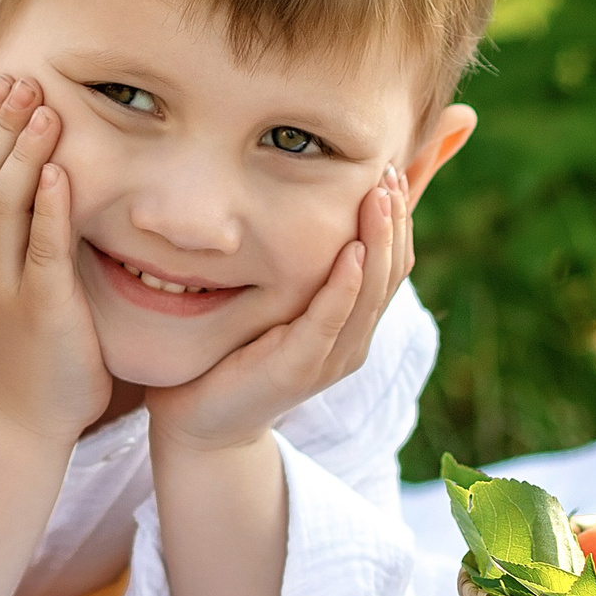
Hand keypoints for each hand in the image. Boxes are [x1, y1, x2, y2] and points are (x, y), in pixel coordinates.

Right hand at [0, 74, 111, 446]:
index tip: (5, 78)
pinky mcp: (39, 306)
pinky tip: (62, 173)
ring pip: (3, 203)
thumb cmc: (20, 333)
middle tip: (25, 78)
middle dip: (0, 123)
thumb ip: (5, 215)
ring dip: (24, 152)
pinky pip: (43, 248)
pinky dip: (50, 207)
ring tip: (44, 110)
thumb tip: (26, 152)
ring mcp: (0, 283)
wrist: (23, 412)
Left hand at [146, 166, 414, 453]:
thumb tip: (293, 215)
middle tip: (386, 172)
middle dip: (392, 221)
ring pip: (370, 293)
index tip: (387, 172)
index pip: (390, 266)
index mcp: (350, 326)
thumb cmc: (231, 358)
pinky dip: (345, 285)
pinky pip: (331, 320)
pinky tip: (351, 252)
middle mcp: (350, 343)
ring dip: (377, 242)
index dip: (395, 220)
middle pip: (390, 273)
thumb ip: (292, 270)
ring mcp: (330, 358)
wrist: (201, 424)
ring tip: (378, 198)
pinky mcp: (299, 369)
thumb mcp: (272, 305)